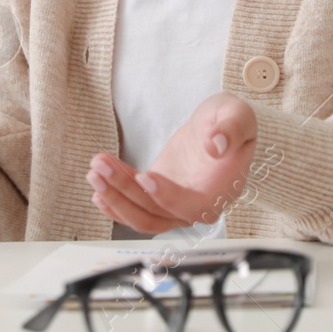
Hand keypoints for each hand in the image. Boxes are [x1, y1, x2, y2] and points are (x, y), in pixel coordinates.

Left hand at [87, 92, 256, 233]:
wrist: (219, 127)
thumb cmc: (231, 122)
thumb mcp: (237, 115)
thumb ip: (232, 129)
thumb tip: (217, 144)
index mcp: (220, 192)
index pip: (190, 206)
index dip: (166, 197)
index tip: (144, 177)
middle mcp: (196, 207)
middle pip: (155, 216)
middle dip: (124, 196)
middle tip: (101, 170)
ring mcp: (174, 205)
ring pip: (140, 214)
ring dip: (114, 196)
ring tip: (95, 171)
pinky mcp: (157, 196)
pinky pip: (133, 205)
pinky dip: (114, 197)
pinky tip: (99, 181)